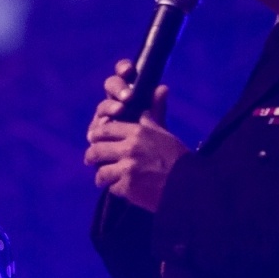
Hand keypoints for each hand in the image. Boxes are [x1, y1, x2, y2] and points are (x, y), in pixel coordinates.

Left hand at [84, 59, 189, 211]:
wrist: (189, 183)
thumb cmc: (177, 157)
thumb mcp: (164, 132)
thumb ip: (154, 114)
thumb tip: (159, 88)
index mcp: (137, 132)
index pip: (106, 130)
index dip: (96, 135)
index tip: (93, 139)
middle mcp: (130, 148)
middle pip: (97, 150)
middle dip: (91, 156)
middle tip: (90, 160)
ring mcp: (128, 168)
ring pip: (101, 172)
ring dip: (101, 176)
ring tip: (102, 179)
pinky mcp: (128, 187)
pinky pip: (112, 188)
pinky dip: (115, 189)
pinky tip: (120, 188)